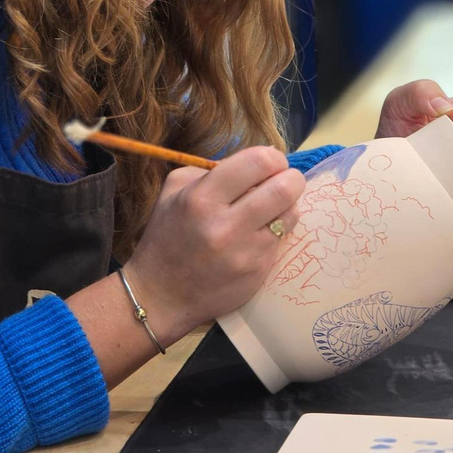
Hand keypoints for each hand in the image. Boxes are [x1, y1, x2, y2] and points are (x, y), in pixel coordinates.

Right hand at [124, 146, 305, 339]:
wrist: (161, 295)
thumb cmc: (166, 238)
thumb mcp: (173, 192)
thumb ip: (210, 170)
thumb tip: (257, 162)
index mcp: (201, 198)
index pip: (258, 162)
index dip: (272, 157)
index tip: (270, 163)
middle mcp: (225, 225)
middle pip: (285, 188)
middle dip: (291, 178)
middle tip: (284, 181)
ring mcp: (245, 253)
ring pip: (291, 215)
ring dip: (287, 206)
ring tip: (272, 208)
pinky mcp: (257, 273)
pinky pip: (281, 241)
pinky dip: (276, 232)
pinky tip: (258, 235)